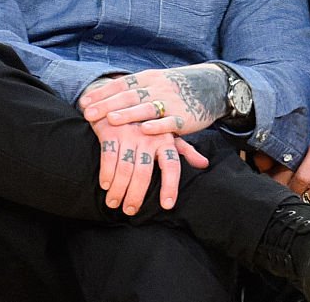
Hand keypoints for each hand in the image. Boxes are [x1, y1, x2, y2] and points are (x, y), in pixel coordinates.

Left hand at [79, 65, 228, 136]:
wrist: (210, 86)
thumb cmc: (175, 87)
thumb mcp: (154, 82)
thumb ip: (132, 89)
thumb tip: (102, 94)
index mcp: (147, 78)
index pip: (120, 84)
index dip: (102, 93)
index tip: (83, 102)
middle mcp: (157, 88)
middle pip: (129, 96)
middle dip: (108, 105)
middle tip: (89, 114)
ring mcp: (171, 102)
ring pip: (146, 107)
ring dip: (129, 114)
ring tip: (112, 121)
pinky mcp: (184, 116)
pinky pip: (169, 122)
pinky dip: (157, 125)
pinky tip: (144, 130)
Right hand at [89, 116, 208, 214]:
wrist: (121, 97)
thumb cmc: (148, 121)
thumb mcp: (168, 132)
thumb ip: (185, 150)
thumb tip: (204, 164)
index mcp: (166, 139)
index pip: (171, 166)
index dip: (170, 186)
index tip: (166, 205)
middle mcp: (149, 137)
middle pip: (143, 173)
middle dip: (136, 195)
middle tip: (130, 211)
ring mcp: (129, 134)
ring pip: (124, 169)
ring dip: (118, 190)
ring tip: (114, 203)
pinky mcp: (110, 131)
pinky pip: (108, 158)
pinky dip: (107, 174)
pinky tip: (105, 185)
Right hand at [254, 136, 309, 203]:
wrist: (283, 207)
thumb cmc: (276, 180)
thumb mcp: (265, 170)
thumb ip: (263, 160)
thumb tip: (262, 153)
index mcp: (276, 185)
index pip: (287, 170)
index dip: (304, 156)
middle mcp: (291, 196)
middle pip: (304, 179)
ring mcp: (307, 203)